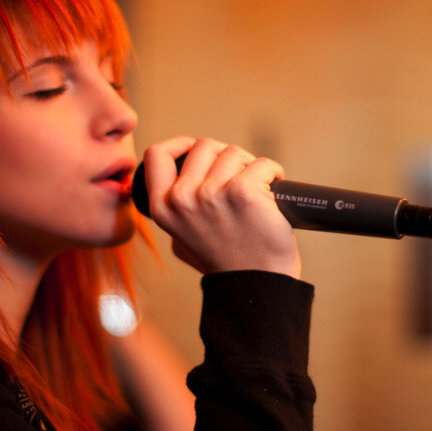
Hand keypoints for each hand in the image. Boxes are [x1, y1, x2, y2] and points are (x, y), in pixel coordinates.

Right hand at [141, 137, 300, 277]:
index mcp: (162, 208)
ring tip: (257, 192)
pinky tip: (274, 190)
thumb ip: (175, 206)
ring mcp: (211, 194)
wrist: (256, 286)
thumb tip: (183, 171)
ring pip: (234, 152)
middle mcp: (181, 199)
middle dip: (225, 158)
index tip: (198, 150)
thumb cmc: (226, 260)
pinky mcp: (243, 192)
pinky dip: (273, 173)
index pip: (157, 154)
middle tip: (239, 179)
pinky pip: (262, 164)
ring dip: (250, 166)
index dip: (179, 144)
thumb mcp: (182, 237)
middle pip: (204, 147)